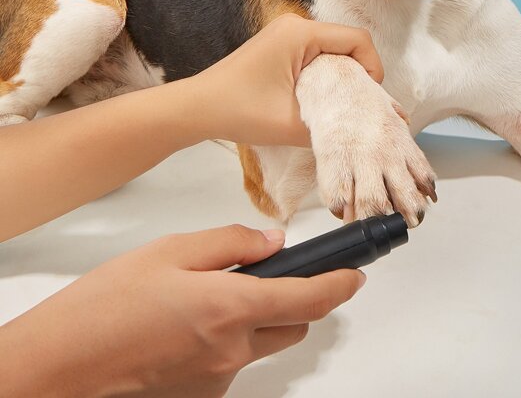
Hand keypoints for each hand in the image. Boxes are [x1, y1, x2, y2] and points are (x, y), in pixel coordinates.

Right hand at [0, 225, 365, 397]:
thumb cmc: (106, 304)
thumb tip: (273, 242)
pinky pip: (233, 363)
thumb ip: (230, 242)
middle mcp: (233, 350)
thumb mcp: (170, 251)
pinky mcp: (202, 396)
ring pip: (264, 344)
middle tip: (264, 276)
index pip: (310, 297)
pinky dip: (227, 341)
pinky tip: (187, 327)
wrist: (59, 367)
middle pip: (294, 324)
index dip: (341, 284)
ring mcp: (219, 380)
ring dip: (257, 320)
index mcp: (230, 307)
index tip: (356, 273)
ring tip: (209, 299)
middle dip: (294, 299)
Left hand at [194, 14, 383, 145]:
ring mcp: (284, 33)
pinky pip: (314, 54)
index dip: (373, 68)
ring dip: (339, 76)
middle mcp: (294, 25)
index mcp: (300, 34)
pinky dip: (322, 75)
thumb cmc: (240, 111)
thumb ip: (331, 124)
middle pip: (346, 43)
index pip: (358, 40)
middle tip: (354, 106)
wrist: (197, 108)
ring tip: (336, 106)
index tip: (367, 98)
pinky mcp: (278, 46)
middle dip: (357, 74)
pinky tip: (316, 99)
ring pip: (331, 49)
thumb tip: (355, 128)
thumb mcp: (292, 124)